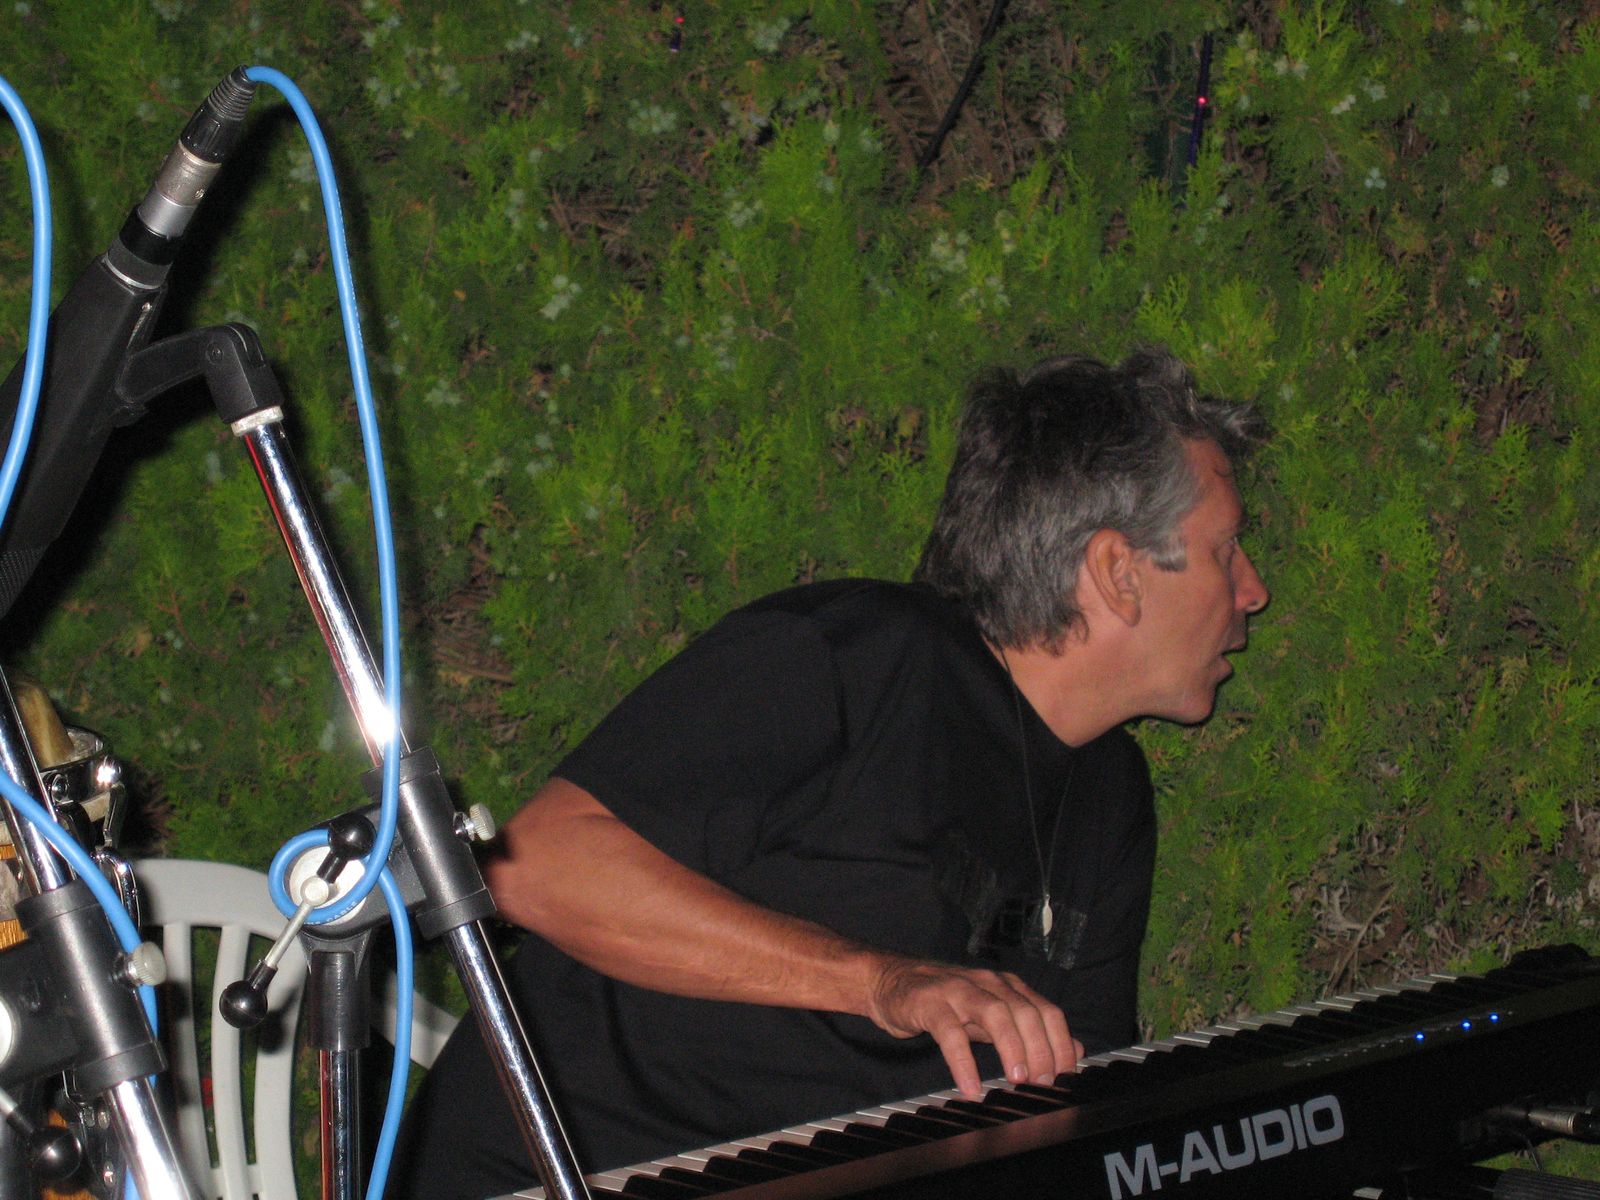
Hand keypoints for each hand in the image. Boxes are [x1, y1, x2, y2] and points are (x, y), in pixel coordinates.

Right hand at [866, 957, 1082, 1097]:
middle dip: (1041, 1049)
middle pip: (1026, 1012)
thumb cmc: (946, 1002)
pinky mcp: (930, 1004)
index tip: (1065, 1075)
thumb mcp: (992, 1014)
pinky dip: (963, 1062)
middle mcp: (988, 983)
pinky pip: (950, 1033)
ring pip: (995, 1013)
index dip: (1060, 1043)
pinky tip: (970, 1086)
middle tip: (1043, 1081)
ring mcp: (958, 990)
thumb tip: (1075, 1049)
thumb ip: (1031, 1031)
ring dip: (1011, 1047)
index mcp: (1007, 987)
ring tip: (1017, 1079)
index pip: (1047, 1011)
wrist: (892, 981)